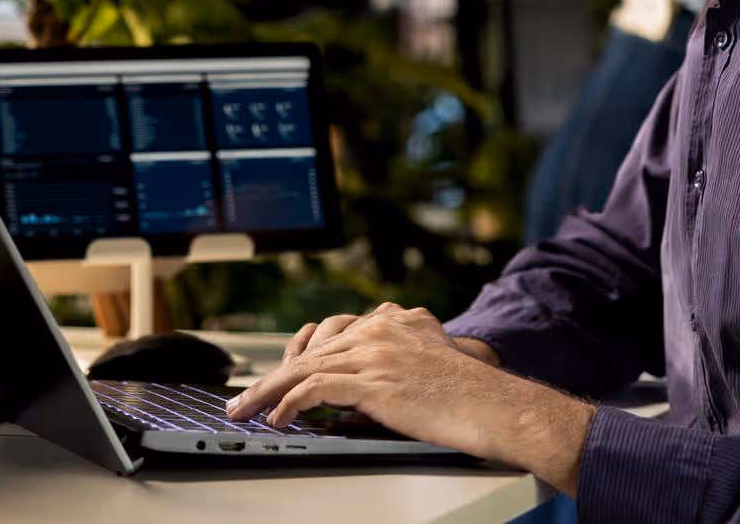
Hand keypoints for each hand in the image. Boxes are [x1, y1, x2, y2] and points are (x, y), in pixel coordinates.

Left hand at [224, 303, 593, 493]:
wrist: (493, 404)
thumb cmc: (470, 393)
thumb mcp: (430, 358)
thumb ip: (398, 356)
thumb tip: (365, 382)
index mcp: (394, 320)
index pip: (331, 331)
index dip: (298, 354)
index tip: (279, 372)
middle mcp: (380, 328)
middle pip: (311, 349)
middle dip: (273, 375)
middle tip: (247, 396)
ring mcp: (374, 352)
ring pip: (304, 367)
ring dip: (267, 392)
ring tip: (246, 410)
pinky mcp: (371, 380)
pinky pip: (316, 388)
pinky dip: (290, 403)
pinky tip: (277, 418)